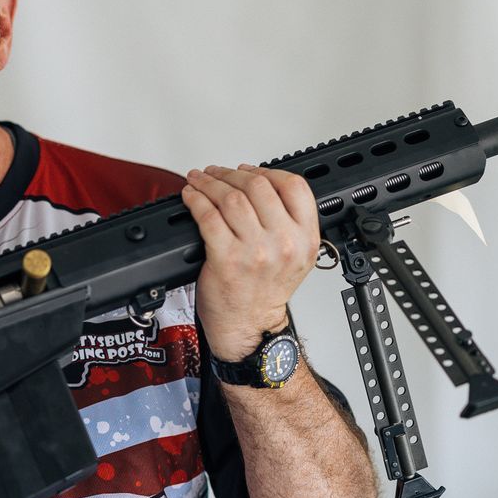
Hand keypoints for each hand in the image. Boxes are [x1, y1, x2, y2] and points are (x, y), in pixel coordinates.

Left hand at [180, 163, 319, 358]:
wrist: (249, 326)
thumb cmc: (265, 292)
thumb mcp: (295, 256)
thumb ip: (289, 222)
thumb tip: (259, 185)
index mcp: (306, 238)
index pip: (295, 186)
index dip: (267, 170)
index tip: (248, 171)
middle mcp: (284, 242)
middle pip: (258, 186)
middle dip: (231, 173)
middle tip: (217, 173)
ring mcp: (255, 250)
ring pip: (231, 197)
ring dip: (209, 182)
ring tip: (200, 180)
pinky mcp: (226, 258)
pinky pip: (208, 216)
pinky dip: (196, 200)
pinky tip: (191, 196)